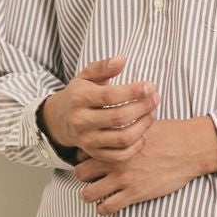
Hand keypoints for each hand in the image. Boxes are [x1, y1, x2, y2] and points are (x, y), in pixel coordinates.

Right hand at [43, 54, 158, 165]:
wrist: (60, 119)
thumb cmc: (79, 93)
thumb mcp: (86, 76)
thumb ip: (103, 67)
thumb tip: (121, 60)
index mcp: (78, 99)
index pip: (110, 96)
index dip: (133, 92)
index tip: (150, 86)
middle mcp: (81, 121)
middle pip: (119, 118)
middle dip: (142, 107)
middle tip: (155, 98)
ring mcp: (87, 140)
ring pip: (122, 138)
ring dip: (143, 126)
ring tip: (151, 113)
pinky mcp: (94, 153)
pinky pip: (120, 156)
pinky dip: (136, 146)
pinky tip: (142, 133)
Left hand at [73, 119, 201, 214]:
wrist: (189, 148)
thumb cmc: (170, 133)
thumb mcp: (143, 123)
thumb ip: (126, 126)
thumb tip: (119, 120)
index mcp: (115, 141)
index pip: (83, 151)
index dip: (84, 157)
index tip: (91, 160)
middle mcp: (114, 160)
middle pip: (80, 173)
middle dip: (83, 177)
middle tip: (92, 178)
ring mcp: (123, 178)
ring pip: (88, 194)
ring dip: (90, 195)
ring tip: (97, 194)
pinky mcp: (135, 193)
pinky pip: (107, 208)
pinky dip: (104, 209)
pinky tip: (109, 204)